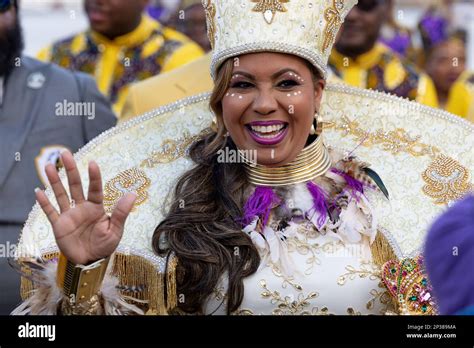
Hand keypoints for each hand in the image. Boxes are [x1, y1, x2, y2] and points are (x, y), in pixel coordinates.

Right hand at [35, 150, 135, 264]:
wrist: (90, 262)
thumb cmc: (105, 246)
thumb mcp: (116, 231)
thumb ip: (121, 213)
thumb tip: (132, 194)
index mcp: (96, 208)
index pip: (95, 189)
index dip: (94, 177)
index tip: (92, 164)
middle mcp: (82, 208)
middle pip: (75, 185)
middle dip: (70, 170)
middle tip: (65, 153)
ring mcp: (69, 215)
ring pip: (60, 195)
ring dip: (54, 181)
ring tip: (49, 166)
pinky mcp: (59, 225)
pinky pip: (50, 212)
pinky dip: (44, 203)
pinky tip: (38, 192)